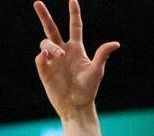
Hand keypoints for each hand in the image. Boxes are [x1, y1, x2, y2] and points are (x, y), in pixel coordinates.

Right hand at [34, 0, 119, 116]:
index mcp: (76, 49)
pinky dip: (43, 56)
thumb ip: (103, 55)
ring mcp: (52, 61)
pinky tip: (47, 57)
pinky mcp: (45, 70)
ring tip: (58, 55)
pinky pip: (40, 58)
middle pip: (51, 29)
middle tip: (37, 3)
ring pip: (45, 43)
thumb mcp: (97, 71)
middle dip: (44, 15)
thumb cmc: (88, 90)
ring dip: (51, 46)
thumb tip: (115, 44)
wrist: (77, 106)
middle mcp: (63, 51)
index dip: (74, 13)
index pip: (74, 27)